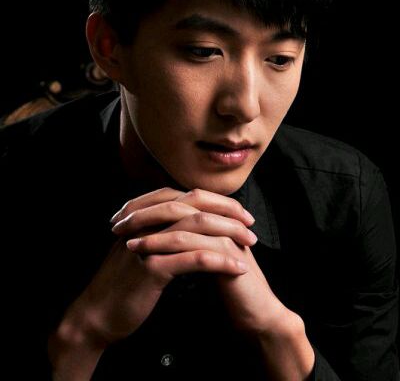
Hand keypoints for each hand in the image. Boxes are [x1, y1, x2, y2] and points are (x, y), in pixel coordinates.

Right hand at [62, 187, 256, 345]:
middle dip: (227, 211)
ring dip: (229, 232)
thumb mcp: (140, 248)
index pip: (187, 196)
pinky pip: (193, 259)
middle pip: (195, 204)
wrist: (97, 313)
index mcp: (146, 216)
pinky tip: (238, 267)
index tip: (239, 212)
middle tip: (250, 222)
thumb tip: (188, 224)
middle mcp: (146, 223)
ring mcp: (148, 243)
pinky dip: (220, 261)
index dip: (216, 201)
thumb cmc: (124, 282)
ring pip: (196, 226)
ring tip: (250, 242)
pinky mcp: (151, 268)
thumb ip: (159, 232)